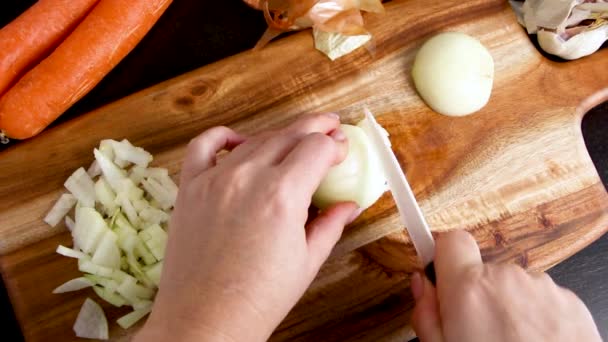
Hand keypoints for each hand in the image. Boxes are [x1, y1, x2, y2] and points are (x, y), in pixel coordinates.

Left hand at [135, 113, 359, 341]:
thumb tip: (348, 206)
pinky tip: (240, 140)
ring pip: (255, 139)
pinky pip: (204, 146)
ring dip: (280, 134)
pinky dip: (224, 136)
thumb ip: (331, 225)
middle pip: (289, 135)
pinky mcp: (190, 187)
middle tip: (329, 127)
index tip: (342, 148)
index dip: (335, 144)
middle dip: (315, 128)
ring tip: (295, 139)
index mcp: (282, 195)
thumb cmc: (257, 299)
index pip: (316, 148)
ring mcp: (215, 179)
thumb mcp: (306, 262)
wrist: (205, 320)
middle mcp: (248, 178)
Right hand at [411, 230, 601, 341]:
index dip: (443, 257)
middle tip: (478, 332)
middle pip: (481, 272)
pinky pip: (540, 299)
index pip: (450, 241)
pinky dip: (535, 317)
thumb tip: (422, 285)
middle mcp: (505, 279)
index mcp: (468, 290)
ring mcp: (540, 287)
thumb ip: (426, 314)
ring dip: (507, 307)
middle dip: (477, 296)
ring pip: (511, 286)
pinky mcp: (569, 301)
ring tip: (509, 341)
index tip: (441, 271)